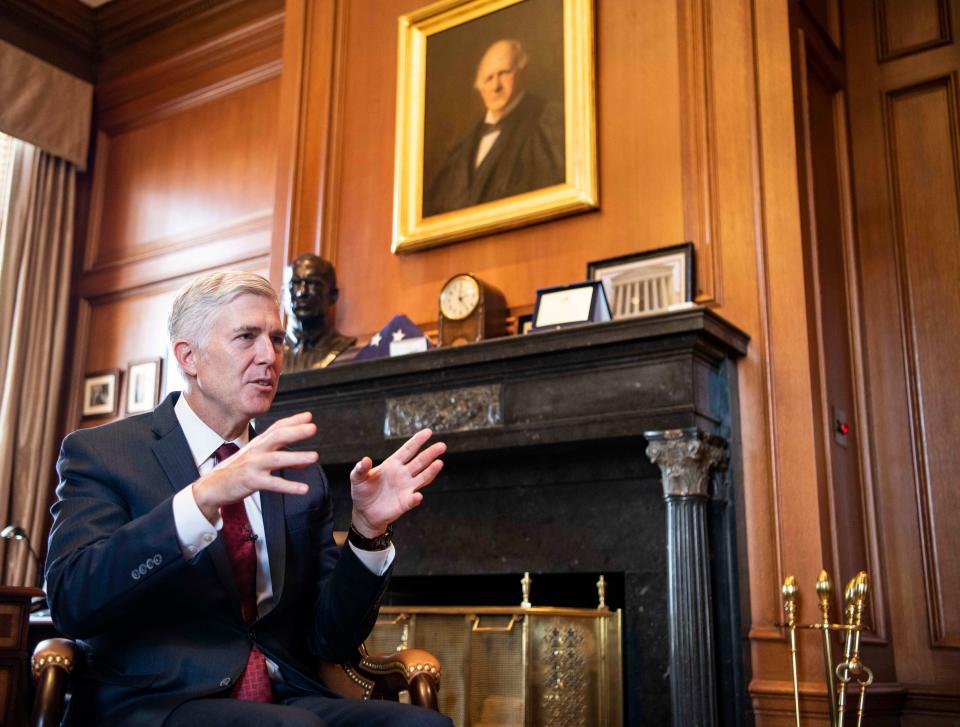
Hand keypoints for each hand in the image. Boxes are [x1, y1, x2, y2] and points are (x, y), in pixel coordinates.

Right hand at [192, 412, 317, 522]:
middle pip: (277, 437)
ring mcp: (253, 465)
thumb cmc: (238, 471)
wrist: (213, 486)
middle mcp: (256, 451)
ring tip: (314, 457)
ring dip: (296, 457)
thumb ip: (283, 458)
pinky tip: (303, 488)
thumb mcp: (259, 461)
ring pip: (276, 459)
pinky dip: (289, 486)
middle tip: (312, 428)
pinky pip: (272, 484)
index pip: (276, 427)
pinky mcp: (251, 481)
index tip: (308, 416)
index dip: (292, 421)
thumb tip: (305, 460)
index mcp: (258, 444)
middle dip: (295, 431)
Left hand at [350, 429, 445, 536]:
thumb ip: (360, 468)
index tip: (428, 432)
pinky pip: (413, 499)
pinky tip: (418, 496)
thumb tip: (365, 460)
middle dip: (431, 453)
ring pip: (422, 477)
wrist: (365, 513)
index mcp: (393, 464)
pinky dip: (416, 498)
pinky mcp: (405, 503)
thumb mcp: (357, 478)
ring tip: (439, 463)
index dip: (417, 441)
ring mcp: (406, 488)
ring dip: (431, 471)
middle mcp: (403, 474)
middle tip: (442, 446)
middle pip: (420, 461)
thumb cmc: (362, 492)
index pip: (408, 450)